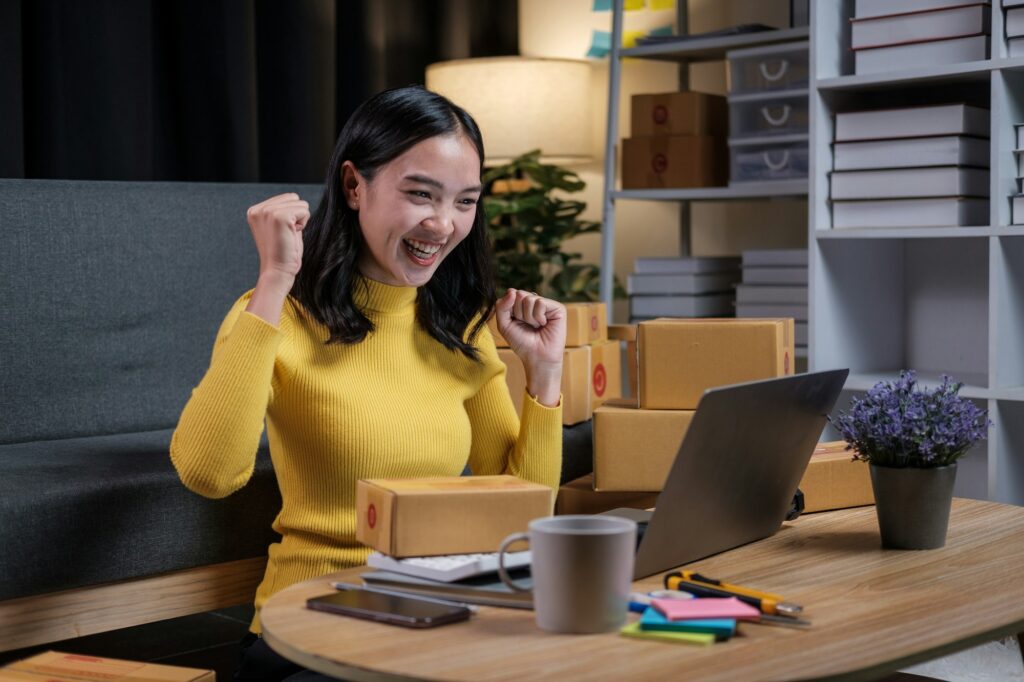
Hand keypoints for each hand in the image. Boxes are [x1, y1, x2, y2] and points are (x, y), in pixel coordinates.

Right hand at [246, 193, 309, 283]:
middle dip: (296, 216)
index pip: (287, 198)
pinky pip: (305, 211)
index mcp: (255, 210)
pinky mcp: (279, 216)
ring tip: (288, 235)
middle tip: (286, 234)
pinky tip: (292, 236)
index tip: (281, 232)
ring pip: (301, 203)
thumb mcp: (278, 227)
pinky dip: (304, 224)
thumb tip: (297, 199)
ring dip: (300, 221)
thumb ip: (282, 211)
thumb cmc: (282, 252)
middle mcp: (258, 209)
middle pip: (294, 197)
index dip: (291, 215)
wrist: (277, 271)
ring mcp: (268, 211)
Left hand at [494, 289, 565, 406]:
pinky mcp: (557, 308)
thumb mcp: (504, 324)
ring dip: (529, 317)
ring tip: (536, 326)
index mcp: (523, 304)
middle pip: (519, 294)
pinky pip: (540, 303)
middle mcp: (535, 301)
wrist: (536, 357)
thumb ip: (502, 306)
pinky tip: (543, 324)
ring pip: (529, 299)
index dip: (510, 310)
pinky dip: (538, 317)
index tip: (516, 323)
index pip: (511, 294)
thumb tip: (512, 291)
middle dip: (519, 313)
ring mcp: (547, 304)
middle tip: (527, 325)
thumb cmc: (522, 342)